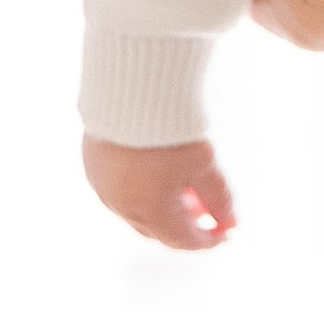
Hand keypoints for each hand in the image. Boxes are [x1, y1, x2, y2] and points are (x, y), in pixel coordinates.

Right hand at [82, 133, 235, 249]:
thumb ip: (218, 198)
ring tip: (187, 190)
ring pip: (135, 210)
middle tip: (208, 213)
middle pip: (155, 229)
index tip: (226, 233)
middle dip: (184, 225)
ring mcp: (102, 185)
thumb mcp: (203, 162)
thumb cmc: (170, 125)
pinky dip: (141, 190)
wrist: (130, 84)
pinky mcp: (93, 163)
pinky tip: (159, 173)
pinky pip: (118, 189)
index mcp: (147, 210)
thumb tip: (231, 224)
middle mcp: (119, 205)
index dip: (206, 239)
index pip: (180, 239)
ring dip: (162, 208)